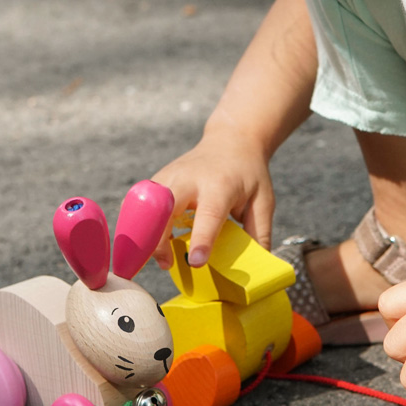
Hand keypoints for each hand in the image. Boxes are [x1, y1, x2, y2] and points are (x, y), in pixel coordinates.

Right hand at [151, 125, 274, 268]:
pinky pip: (141, 205)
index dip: (200, 239)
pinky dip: (141, 225)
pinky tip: (151, 242)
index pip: (208, 214)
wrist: (231, 140)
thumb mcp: (264, 200)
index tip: (194, 262)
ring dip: (146, 235)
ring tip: (160, 258)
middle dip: (158, 238)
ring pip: (146, 207)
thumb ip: (260, 232)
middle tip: (166, 263)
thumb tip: (258, 265)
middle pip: (165, 208)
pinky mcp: (158, 179)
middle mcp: (190, 178)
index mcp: (219, 185)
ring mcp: (170, 176)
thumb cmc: (249, 174)